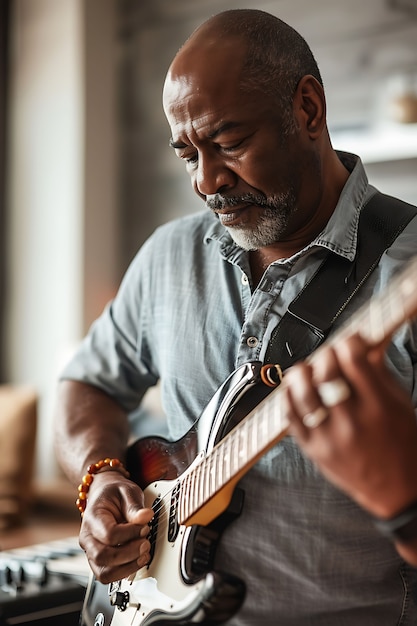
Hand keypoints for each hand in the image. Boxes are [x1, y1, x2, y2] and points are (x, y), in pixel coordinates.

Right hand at [79, 471, 153, 582]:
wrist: (105, 497)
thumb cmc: (114, 495)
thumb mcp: (127, 492)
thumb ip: (135, 506)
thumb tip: (146, 516)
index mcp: (92, 517)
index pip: (109, 534)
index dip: (131, 534)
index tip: (145, 527)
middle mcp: (87, 538)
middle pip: (103, 556)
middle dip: (129, 553)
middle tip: (146, 543)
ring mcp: (91, 552)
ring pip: (104, 573)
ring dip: (128, 567)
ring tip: (144, 554)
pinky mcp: (99, 561)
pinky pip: (109, 576)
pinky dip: (125, 571)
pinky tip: (138, 560)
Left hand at [282, 333, 416, 518]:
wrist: (397, 491)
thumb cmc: (402, 447)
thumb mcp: (400, 404)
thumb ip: (379, 372)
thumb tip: (366, 343)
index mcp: (379, 406)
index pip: (354, 359)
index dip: (349, 341)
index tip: (350, 341)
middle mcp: (353, 421)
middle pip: (326, 373)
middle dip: (325, 354)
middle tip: (329, 356)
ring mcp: (330, 437)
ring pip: (302, 393)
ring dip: (301, 373)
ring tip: (308, 371)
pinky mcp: (313, 449)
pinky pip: (290, 416)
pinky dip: (289, 396)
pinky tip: (295, 390)